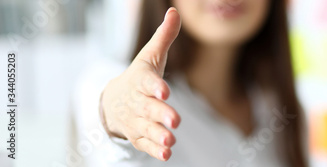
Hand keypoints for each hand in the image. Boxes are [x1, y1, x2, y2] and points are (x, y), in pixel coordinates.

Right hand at [100, 7, 181, 160]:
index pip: (147, 82)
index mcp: (140, 80)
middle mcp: (137, 101)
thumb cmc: (139, 76)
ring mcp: (136, 120)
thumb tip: (175, 11)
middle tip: (175, 119)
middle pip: (148, 108)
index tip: (165, 90)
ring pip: (146, 128)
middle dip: (160, 114)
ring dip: (158, 135)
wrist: (113, 101)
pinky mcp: (138, 135)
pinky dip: (154, 150)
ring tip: (171, 140)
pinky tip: (166, 154)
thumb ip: (164, 36)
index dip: (155, 86)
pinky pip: (145, 144)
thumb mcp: (150, 56)